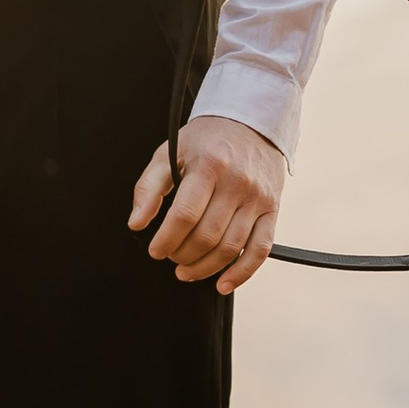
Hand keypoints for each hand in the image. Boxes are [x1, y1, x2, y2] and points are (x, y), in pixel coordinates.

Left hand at [129, 116, 285, 292]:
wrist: (252, 123)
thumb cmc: (206, 141)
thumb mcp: (170, 151)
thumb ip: (149, 187)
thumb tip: (136, 223)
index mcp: (209, 166)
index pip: (185, 214)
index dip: (166, 239)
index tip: (155, 250)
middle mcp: (237, 183)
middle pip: (207, 235)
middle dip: (183, 254)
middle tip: (171, 256)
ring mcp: (257, 199)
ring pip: (231, 247)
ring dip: (205, 268)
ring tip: (186, 270)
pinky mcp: (272, 210)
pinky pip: (260, 249)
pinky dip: (242, 273)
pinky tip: (222, 283)